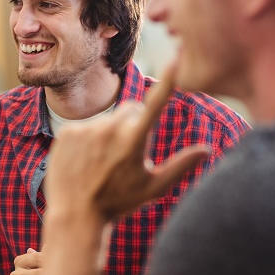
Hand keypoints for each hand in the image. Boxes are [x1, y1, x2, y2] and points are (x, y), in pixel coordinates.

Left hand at [46, 63, 209, 223]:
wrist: (75, 216)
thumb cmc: (119, 203)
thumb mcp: (154, 188)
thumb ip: (181, 166)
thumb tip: (208, 150)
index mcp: (134, 140)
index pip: (156, 104)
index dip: (169, 81)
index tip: (177, 59)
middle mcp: (109, 129)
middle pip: (130, 111)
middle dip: (133, 124)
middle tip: (127, 154)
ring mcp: (85, 129)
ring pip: (106, 121)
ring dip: (108, 134)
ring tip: (102, 163)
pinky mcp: (66, 131)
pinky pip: (84, 127)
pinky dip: (87, 139)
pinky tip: (84, 161)